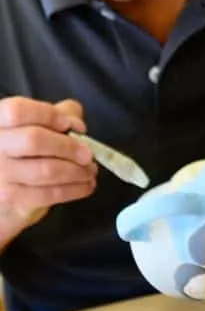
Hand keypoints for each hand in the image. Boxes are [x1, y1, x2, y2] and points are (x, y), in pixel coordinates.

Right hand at [0, 97, 96, 248]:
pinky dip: (73, 189)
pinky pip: (47, 193)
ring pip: (45, 170)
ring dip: (76, 171)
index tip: (71, 124)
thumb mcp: (38, 124)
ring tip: (90, 170)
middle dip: (68, 146)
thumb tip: (76, 124)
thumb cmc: (23, 151)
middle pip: (33, 140)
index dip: (48, 115)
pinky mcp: (10, 199)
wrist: (3, 191)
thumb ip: (58, 113)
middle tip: (88, 153)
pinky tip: (85, 185)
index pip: (18, 111)